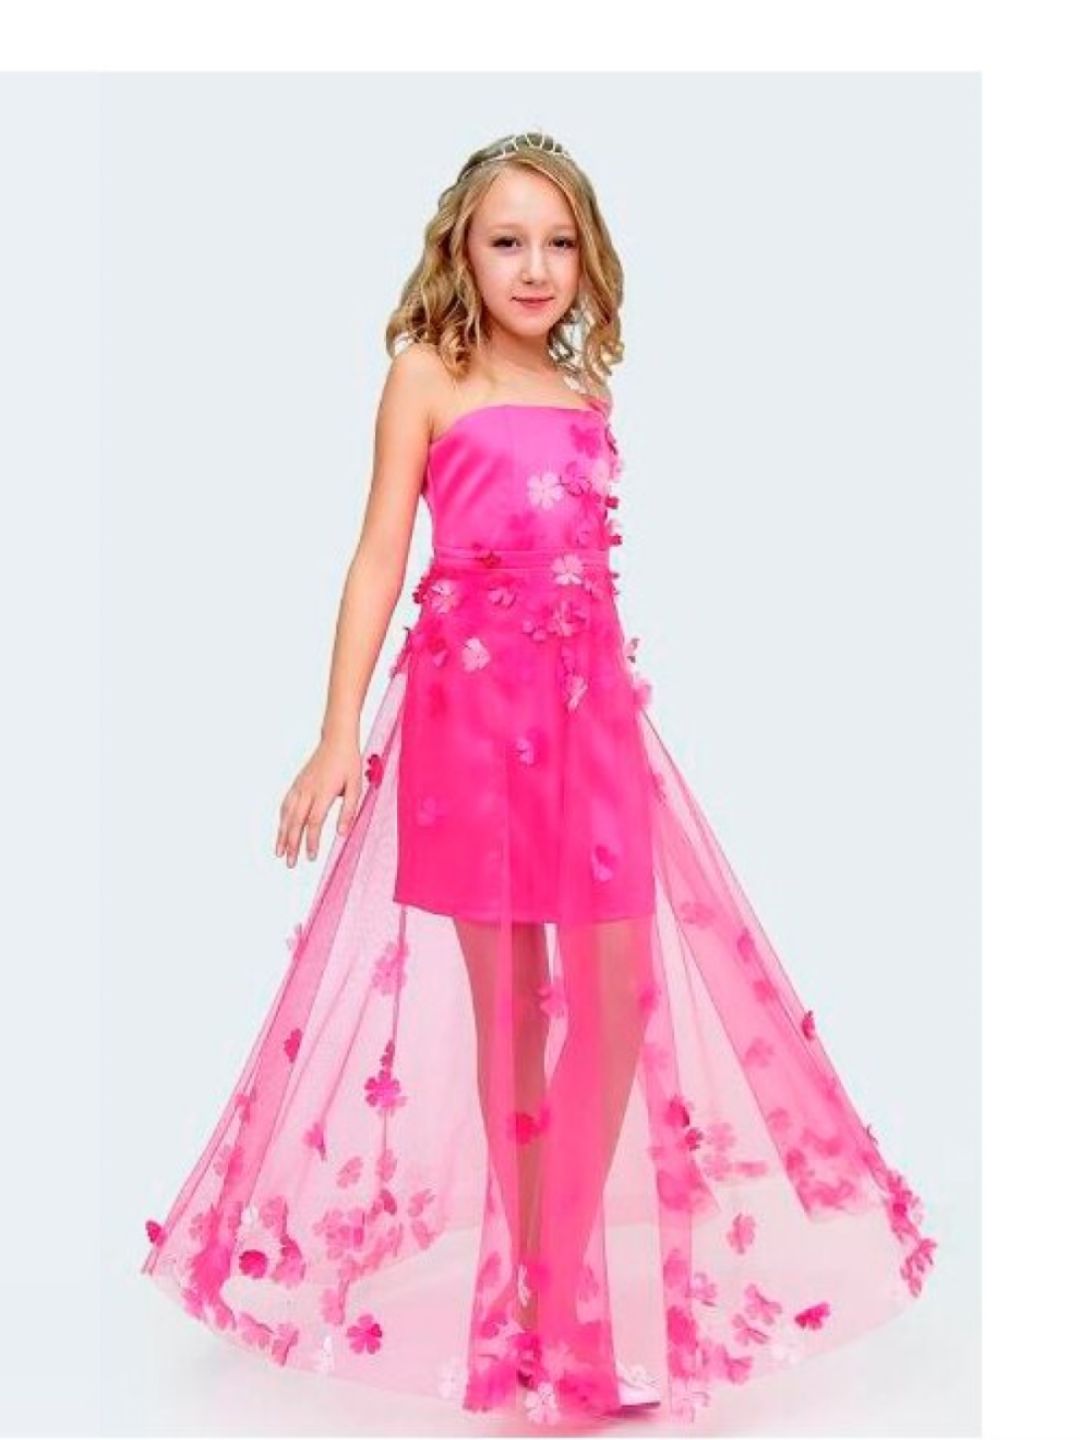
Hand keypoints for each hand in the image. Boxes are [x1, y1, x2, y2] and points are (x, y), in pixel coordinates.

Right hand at [275, 737, 363, 865]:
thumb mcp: (356, 786)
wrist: (336, 739)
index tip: (311, 857)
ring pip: (287, 814)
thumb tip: (342, 834)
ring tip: (279, 852)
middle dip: (292, 844)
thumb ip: (349, 811)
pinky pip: (286, 804)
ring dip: (282, 834)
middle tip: (289, 863)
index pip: (314, 822)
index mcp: (323, 792)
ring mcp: (300, 786)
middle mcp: (308, 790)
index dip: (311, 841)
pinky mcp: (297, 783)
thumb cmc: (348, 762)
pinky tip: (281, 830)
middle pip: (296, 822)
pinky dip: (282, 819)